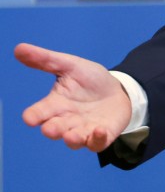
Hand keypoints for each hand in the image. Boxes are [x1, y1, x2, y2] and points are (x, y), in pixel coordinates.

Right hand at [14, 42, 131, 151]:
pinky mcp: (101, 136)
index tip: (30, 117)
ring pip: (74, 140)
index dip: (33, 116)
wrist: (118, 91)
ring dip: (73, 138)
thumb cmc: (89, 80)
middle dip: (52, 129)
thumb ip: (46, 60)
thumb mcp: (70, 66)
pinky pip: (97, 143)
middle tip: (51, 128)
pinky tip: (100, 130)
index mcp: (55, 104)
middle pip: (54, 129)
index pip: (38, 113)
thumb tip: (19, 48)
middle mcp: (66, 120)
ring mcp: (83, 130)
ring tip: (72, 135)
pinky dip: (97, 139)